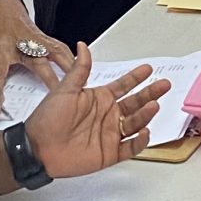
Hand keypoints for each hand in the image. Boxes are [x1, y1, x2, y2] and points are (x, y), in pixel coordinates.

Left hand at [0, 0, 72, 81]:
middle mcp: (19, 43)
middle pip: (36, 63)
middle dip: (46, 79)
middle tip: (56, 97)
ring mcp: (33, 39)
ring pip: (54, 53)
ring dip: (66, 67)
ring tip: (79, 82)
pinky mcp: (41, 36)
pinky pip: (58, 46)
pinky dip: (69, 56)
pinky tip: (78, 68)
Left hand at [25, 45, 167, 176]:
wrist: (37, 148)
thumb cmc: (47, 119)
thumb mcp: (65, 90)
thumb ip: (79, 70)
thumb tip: (83, 46)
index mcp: (97, 99)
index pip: (123, 86)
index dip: (136, 78)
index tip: (148, 69)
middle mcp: (106, 116)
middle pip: (135, 103)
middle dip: (150, 93)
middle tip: (164, 85)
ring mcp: (109, 135)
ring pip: (135, 124)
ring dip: (145, 115)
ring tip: (153, 105)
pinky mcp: (109, 153)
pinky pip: (130, 148)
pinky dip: (140, 142)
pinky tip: (145, 132)